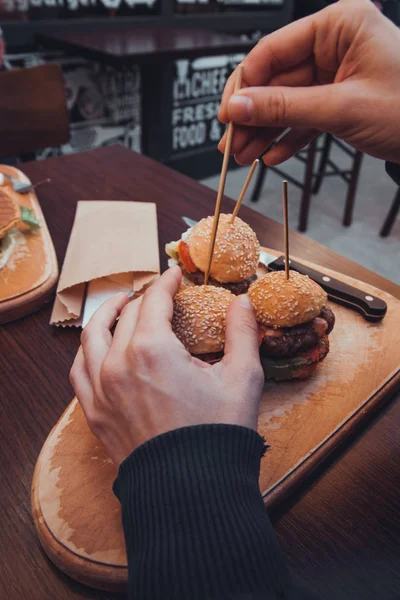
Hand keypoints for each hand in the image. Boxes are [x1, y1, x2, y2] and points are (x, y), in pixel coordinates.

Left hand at [70, 267, 263, 465]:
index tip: (174, 274)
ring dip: (107, 315)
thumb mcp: (242, 379)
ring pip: (92, 337)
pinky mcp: (95, 413)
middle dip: (144, 298)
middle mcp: (118, 363)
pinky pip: (79, 371)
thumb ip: (242, 333)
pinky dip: (87, 352)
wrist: (191, 492)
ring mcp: (101, 389)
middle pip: (126, 315)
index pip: (154, 301)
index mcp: (152, 349)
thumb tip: (242, 303)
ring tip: (119, 306)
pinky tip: (97, 349)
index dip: (166, 282)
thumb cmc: (218, 434)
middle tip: (158, 294)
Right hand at [218, 0, 399, 165]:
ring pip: (287, 102)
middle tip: (231, 142)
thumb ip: (285, 107)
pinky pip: (305, 117)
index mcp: (339, 25)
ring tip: (244, 156)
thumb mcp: (342, 107)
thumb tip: (239, 107)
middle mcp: (334, 45)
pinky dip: (289, 137)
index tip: (227, 114)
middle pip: (276, 80)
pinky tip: (271, 155)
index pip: (273, 50)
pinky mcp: (339, 99)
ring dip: (265, 131)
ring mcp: (336, 73)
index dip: (245, 85)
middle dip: (252, 115)